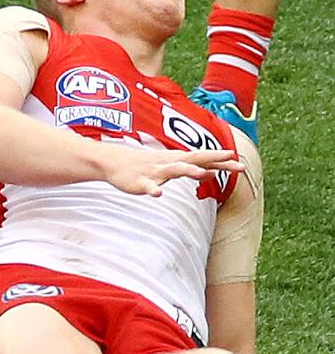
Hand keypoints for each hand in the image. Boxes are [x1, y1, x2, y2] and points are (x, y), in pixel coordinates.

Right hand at [104, 146, 244, 196]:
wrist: (113, 162)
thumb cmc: (144, 165)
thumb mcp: (170, 166)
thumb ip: (191, 169)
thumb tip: (213, 172)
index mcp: (176, 160)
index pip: (202, 157)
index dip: (220, 159)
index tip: (239, 162)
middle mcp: (169, 163)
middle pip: (195, 159)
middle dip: (214, 159)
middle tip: (233, 161)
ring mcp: (155, 171)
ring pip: (174, 170)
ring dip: (188, 171)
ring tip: (202, 174)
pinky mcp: (140, 181)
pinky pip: (148, 187)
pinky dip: (154, 190)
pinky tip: (159, 195)